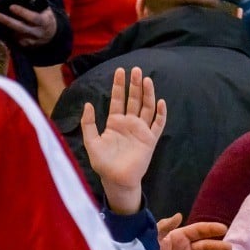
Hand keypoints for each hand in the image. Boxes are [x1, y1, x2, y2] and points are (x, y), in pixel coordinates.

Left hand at [0, 5, 57, 47]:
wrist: (51, 32)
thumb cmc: (44, 16)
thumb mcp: (45, 9)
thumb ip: (36, 4)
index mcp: (45, 22)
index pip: (34, 18)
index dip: (23, 12)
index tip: (11, 7)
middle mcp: (39, 33)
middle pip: (22, 28)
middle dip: (8, 21)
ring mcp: (33, 41)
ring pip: (17, 36)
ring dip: (6, 28)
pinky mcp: (28, 46)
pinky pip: (16, 41)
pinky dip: (9, 34)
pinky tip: (4, 28)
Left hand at [83, 67, 166, 214]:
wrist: (116, 179)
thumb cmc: (103, 163)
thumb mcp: (90, 142)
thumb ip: (88, 123)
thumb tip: (88, 104)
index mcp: (115, 122)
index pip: (118, 99)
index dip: (119, 85)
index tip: (121, 71)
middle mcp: (129, 123)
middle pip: (134, 99)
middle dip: (135, 85)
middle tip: (136, 70)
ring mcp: (141, 130)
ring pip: (146, 108)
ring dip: (147, 94)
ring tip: (147, 80)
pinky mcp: (150, 139)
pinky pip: (158, 124)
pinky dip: (161, 114)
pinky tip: (160, 102)